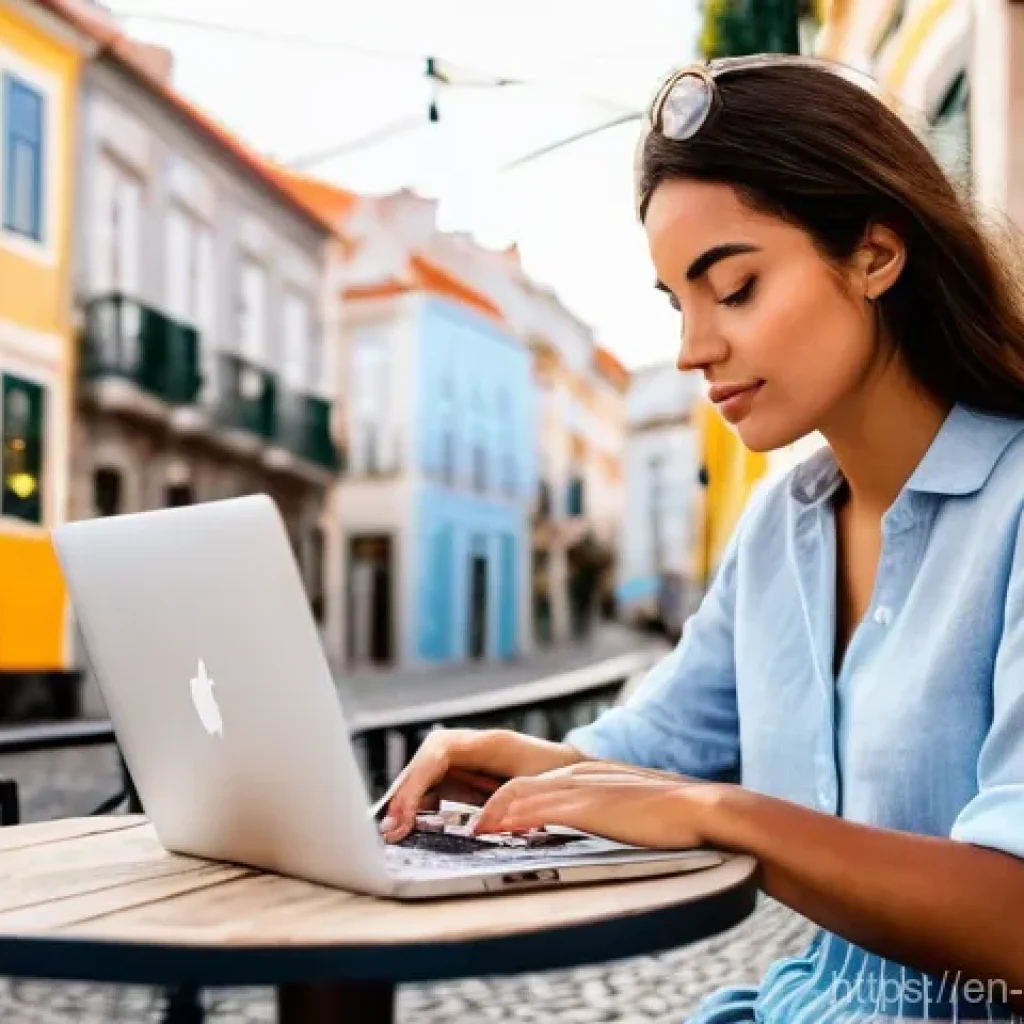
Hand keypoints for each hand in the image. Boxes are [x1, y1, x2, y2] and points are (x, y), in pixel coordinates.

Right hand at [378, 728, 586, 842]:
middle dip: (404, 795)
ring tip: (392, 835)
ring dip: (408, 803)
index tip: (403, 813)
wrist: (588, 773)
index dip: (417, 780)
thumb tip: (478, 826)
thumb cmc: (570, 777)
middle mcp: (475, 749)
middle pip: (426, 763)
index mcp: (492, 742)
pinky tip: (411, 831)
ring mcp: (472, 764)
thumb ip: (513, 801)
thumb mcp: (545, 787)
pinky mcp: (472, 782)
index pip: (439, 751)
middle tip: (388, 831)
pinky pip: (439, 791)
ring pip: (428, 778)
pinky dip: (422, 809)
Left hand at [471, 761, 717, 849]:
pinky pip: (536, 807)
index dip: (496, 805)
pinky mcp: (588, 804)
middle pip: (511, 786)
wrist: (703, 810)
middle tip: (459, 832)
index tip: (477, 827)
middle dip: (482, 808)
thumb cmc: (669, 820)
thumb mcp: (622, 815)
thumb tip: (579, 838)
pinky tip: (491, 831)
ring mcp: (579, 787)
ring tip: (465, 835)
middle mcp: (574, 775)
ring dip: (487, 815)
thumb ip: (595, 820)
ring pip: (516, 794)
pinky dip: (508, 818)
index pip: (523, 786)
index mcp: (581, 776)